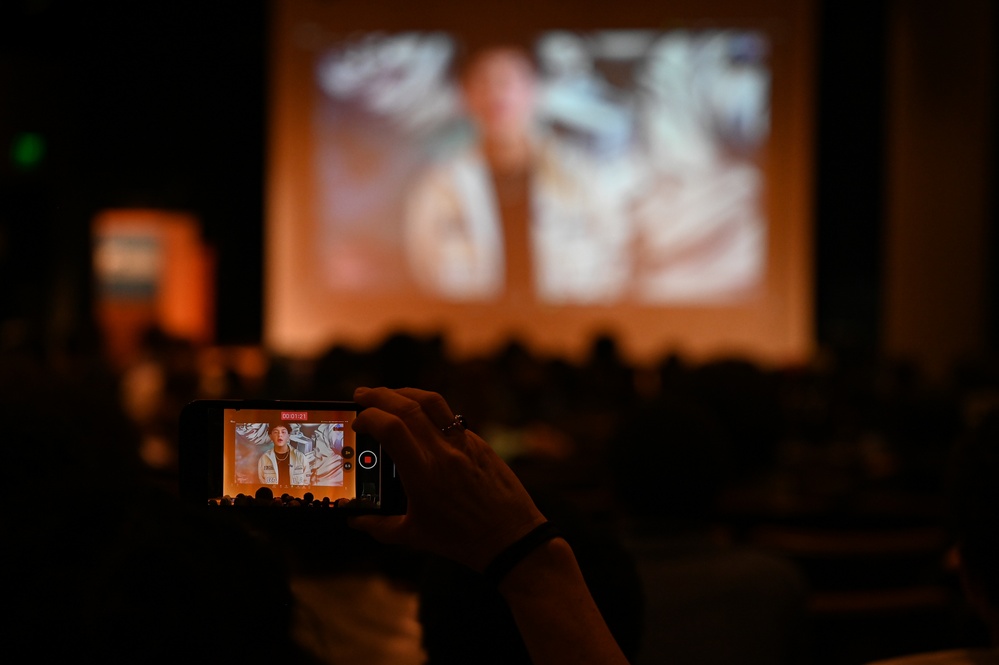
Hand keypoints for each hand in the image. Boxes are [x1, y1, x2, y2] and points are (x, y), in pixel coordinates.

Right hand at [349, 387, 546, 570]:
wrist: (510, 536)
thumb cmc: (461, 540)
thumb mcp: (413, 536)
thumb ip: (378, 526)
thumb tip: (354, 518)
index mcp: (423, 473)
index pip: (391, 428)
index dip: (369, 417)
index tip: (358, 422)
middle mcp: (443, 452)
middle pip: (408, 406)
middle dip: (379, 395)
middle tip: (361, 394)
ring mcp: (464, 443)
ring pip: (432, 402)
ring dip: (405, 393)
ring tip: (389, 396)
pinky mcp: (479, 443)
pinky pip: (450, 418)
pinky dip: (429, 411)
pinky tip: (420, 419)